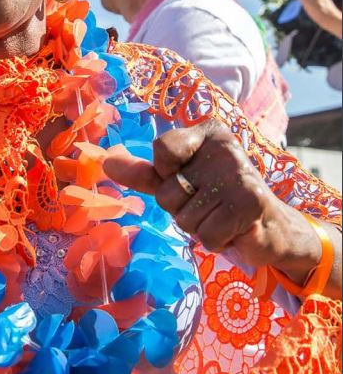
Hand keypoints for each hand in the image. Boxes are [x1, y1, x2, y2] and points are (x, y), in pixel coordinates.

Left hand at [102, 123, 322, 273]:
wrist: (268, 226)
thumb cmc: (215, 198)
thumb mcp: (177, 180)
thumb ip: (143, 172)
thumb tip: (106, 163)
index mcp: (206, 133)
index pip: (161, 148)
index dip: (164, 173)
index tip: (183, 175)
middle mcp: (225, 148)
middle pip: (168, 192)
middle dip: (181, 209)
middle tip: (207, 205)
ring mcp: (240, 175)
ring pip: (186, 219)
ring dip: (199, 228)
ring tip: (221, 217)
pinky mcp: (252, 203)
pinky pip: (207, 236)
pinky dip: (216, 240)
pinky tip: (233, 229)